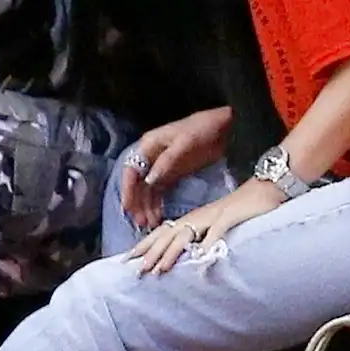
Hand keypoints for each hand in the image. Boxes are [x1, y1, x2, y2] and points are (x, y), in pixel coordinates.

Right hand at [122, 107, 232, 230]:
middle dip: (138, 203)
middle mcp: (150, 157)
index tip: (127, 208)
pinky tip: (158, 217)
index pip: (132, 170)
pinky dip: (157, 204)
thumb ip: (166, 162)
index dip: (128, 189)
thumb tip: (149, 181)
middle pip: (138, 183)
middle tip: (141, 222)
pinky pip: (160, 192)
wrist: (222, 126)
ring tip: (150, 224)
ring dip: (147, 207)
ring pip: (148, 190)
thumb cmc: (201, 130)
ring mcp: (161, 167)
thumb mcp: (184, 143)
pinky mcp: (172, 174)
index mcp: (148, 146)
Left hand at [127, 177, 284, 275]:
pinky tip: (201, 258)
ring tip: (159, 269)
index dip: (146, 245)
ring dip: (171, 253)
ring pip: (186, 234)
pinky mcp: (231, 215)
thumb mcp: (218, 225)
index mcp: (194, 218)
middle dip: (151, 252)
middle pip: (169, 234)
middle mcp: (199, 216)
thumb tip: (190, 255)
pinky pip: (217, 231)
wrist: (267, 188)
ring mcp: (214, 215)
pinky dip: (208, 243)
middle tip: (137, 270)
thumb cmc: (243, 210)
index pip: (163, 232)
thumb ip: (203, 237)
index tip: (129, 259)